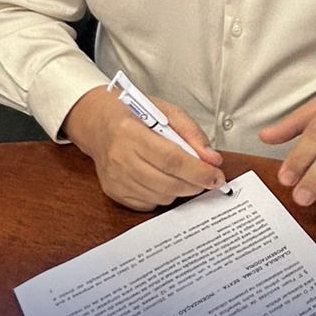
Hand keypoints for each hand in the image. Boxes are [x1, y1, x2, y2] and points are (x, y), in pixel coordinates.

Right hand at [63, 86, 224, 210]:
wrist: (99, 124)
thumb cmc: (134, 115)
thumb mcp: (166, 112)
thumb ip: (192, 134)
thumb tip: (212, 159)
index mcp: (130, 132)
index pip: (172, 159)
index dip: (198, 171)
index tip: (216, 176)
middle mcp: (119, 158)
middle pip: (168, 183)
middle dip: (195, 184)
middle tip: (208, 179)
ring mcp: (115, 178)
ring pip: (161, 196)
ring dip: (180, 189)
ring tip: (182, 174)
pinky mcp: (114, 192)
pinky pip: (149, 204)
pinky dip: (163, 195)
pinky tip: (162, 179)